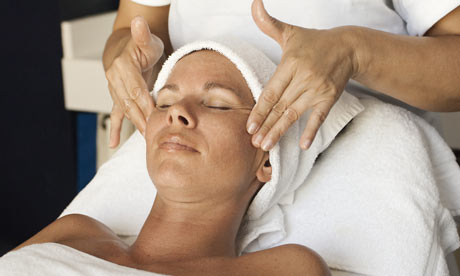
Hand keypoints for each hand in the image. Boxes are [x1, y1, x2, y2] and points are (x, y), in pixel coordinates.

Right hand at [105, 16, 163, 147]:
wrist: (126, 50)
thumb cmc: (141, 46)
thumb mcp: (146, 40)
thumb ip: (143, 34)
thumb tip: (139, 21)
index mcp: (122, 66)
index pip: (136, 88)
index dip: (145, 102)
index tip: (156, 114)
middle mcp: (114, 79)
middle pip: (130, 102)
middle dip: (142, 118)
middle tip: (153, 132)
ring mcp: (114, 90)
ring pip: (125, 110)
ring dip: (135, 124)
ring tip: (145, 137)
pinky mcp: (117, 98)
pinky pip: (115, 114)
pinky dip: (115, 129)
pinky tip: (113, 143)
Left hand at [247, 0, 357, 150]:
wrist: (348, 47)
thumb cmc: (313, 42)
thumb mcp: (289, 33)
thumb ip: (268, 23)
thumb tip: (254, 3)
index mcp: (291, 64)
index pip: (271, 92)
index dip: (259, 111)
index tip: (249, 127)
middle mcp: (304, 78)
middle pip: (280, 107)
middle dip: (266, 126)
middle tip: (255, 143)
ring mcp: (318, 89)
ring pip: (294, 114)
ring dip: (280, 131)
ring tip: (267, 147)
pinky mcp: (330, 97)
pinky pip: (319, 117)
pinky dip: (311, 131)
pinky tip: (303, 145)